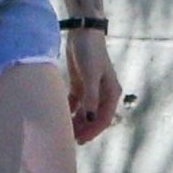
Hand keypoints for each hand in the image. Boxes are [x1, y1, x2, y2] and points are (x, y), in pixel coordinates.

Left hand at [65, 30, 121, 144]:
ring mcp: (91, 90)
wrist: (83, 32)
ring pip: (85, 112)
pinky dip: (70, 111)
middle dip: (84, 129)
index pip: (103, 119)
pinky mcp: (81, 84)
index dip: (92, 131)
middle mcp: (103, 94)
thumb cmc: (90, 53)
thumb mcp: (91, 75)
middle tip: (69, 141)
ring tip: (64, 131)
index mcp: (111, 93)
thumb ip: (90, 97)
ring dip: (77, 122)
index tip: (80, 141)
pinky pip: (76, 103)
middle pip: (94, 118)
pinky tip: (61, 117)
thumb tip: (91, 119)